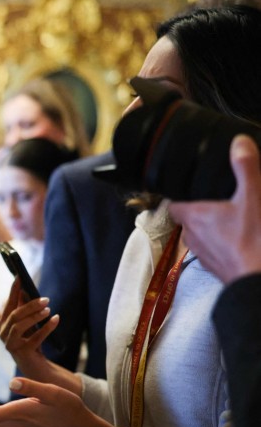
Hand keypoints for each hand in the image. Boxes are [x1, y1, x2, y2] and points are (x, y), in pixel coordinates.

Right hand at [0, 279, 57, 376]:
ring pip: (19, 325)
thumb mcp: (29, 322)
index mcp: (3, 323)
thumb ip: (25, 308)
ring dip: (35, 316)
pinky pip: (34, 338)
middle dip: (30, 305)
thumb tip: (27, 290)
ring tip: (48, 309)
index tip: (20, 276)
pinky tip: (56, 319)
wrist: (36, 366)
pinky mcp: (21, 353)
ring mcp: (10, 344)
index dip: (13, 290)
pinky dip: (46, 328)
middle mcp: (3, 333)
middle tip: (46, 299)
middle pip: (14, 315)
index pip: (8, 303)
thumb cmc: (31, 341)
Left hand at [169, 135, 260, 283]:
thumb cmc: (255, 241)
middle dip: (201, 208)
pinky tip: (242, 238)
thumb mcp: (253, 197)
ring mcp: (205, 256)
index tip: (189, 185)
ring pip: (202, 236)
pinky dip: (225, 242)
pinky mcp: (219, 268)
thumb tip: (238, 143)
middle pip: (189, 219)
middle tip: (218, 197)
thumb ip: (245, 169)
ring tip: (232, 215)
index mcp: (194, 218)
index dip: (179, 194)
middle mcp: (193, 238)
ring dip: (214, 227)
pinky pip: (217, 250)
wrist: (260, 283)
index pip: (174, 203)